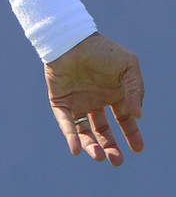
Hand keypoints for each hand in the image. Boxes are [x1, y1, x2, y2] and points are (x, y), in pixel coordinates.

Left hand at [45, 32, 143, 165]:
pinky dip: (70, 135)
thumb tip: (138, 116)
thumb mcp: (128, 67)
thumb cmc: (101, 49)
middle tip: (117, 161)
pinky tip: (76, 148)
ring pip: (84, 130)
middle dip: (111, 147)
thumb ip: (136, 90)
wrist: (71, 37)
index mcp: (112, 93)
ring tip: (100, 156)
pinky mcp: (59, 98)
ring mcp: (77, 100)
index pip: (124, 120)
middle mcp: (94, 99)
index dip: (132, 135)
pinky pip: (65, 121)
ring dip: (91, 145)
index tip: (138, 149)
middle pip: (103, 131)